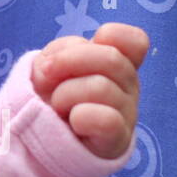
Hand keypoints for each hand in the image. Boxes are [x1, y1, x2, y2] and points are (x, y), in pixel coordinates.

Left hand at [30, 22, 146, 158]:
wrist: (41, 138)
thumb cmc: (49, 95)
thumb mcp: (52, 64)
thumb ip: (65, 51)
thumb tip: (73, 54)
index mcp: (118, 64)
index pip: (135, 41)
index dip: (111, 35)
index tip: (81, 47)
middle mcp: (129, 87)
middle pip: (112, 58)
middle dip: (66, 61)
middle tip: (45, 75)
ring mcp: (127, 115)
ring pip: (101, 87)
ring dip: (64, 94)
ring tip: (57, 107)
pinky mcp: (117, 141)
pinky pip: (107, 120)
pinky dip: (82, 117)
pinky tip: (73, 123)